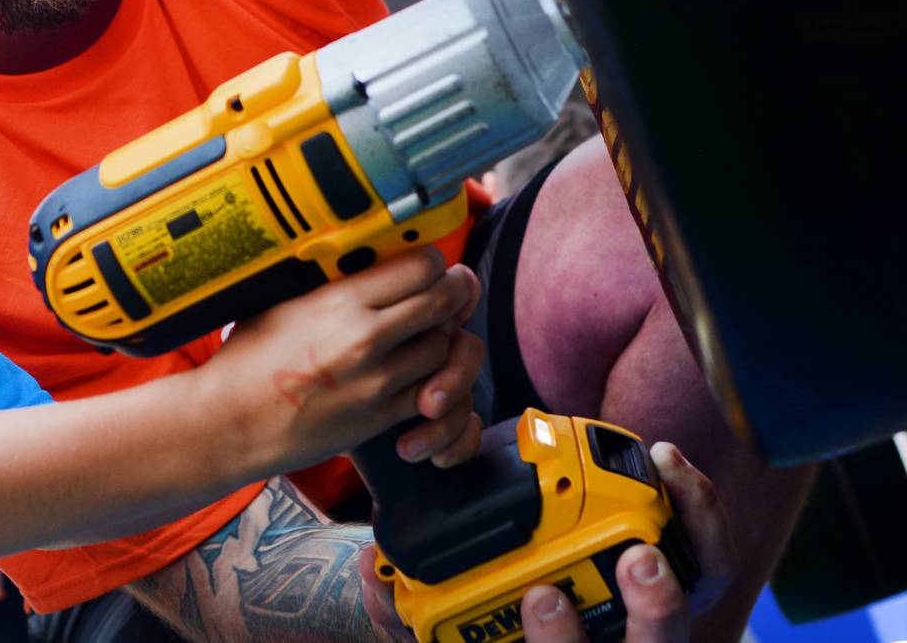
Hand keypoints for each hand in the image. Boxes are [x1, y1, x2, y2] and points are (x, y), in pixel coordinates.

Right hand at [214, 249, 483, 475]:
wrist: (230, 422)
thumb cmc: (246, 360)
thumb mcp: (282, 301)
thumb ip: (329, 282)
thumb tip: (359, 257)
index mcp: (341, 302)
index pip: (419, 267)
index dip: (434, 261)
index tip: (431, 263)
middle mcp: (367, 339)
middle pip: (443, 302)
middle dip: (457, 290)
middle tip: (455, 286)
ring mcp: (377, 382)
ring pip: (445, 347)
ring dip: (446, 334)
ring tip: (435, 327)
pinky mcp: (380, 417)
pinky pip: (435, 394)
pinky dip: (439, 379)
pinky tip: (426, 368)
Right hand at [360, 442, 737, 640]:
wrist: (503, 605)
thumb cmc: (466, 619)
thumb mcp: (421, 615)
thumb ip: (396, 600)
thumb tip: (378, 570)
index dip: (562, 642)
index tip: (540, 596)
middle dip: (654, 610)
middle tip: (639, 560)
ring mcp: (648, 624)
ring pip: (694, 602)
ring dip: (690, 541)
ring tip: (664, 477)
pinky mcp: (676, 577)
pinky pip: (707, 556)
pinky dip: (698, 511)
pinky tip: (666, 461)